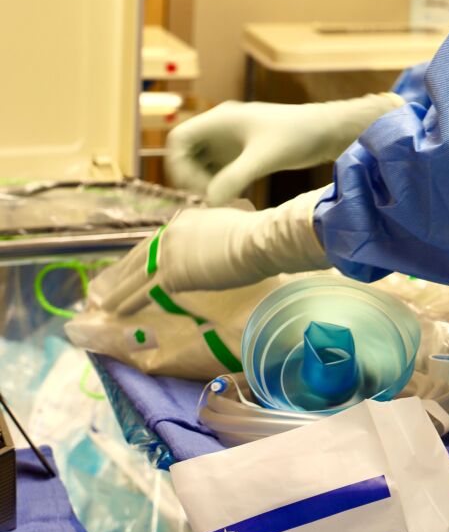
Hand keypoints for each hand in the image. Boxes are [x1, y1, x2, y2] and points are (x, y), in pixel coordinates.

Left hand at [90, 189, 329, 316]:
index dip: (142, 256)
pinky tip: (117, 313)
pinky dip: (127, 303)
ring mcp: (170, 251)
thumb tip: (221, 250)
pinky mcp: (172, 272)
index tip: (131, 266)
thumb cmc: (258, 236)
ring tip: (105, 304)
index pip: (157, 240)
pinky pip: (143, 291)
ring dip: (119, 291)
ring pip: (136, 275)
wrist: (259, 240)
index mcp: (187, 219)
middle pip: (141, 255)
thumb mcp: (232, 231)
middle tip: (110, 287)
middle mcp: (172, 231)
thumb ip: (216, 239)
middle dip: (124, 273)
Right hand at [165, 94, 402, 204]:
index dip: (178, 164)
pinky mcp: (243, 152)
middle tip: (212, 197)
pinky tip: (234, 197)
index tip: (197, 186)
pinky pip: (218, 169)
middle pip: (187, 154)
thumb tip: (210, 201)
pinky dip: (219, 184)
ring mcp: (231, 140)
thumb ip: (234, 178)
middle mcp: (221, 128)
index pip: (179, 139)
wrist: (325, 131)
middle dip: (192, 177)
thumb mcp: (263, 158)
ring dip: (205, 182)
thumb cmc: (297, 136)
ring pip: (202, 163)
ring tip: (223, 199)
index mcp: (220, 120)